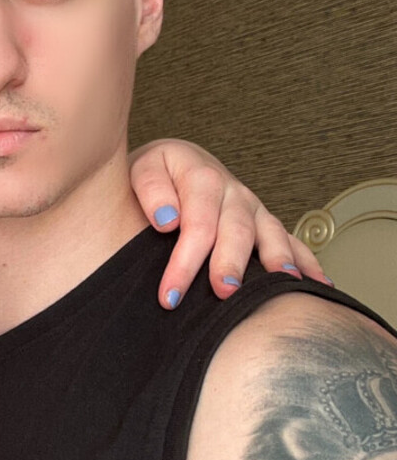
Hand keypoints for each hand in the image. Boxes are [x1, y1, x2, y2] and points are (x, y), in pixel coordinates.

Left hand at [127, 138, 327, 308]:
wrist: (168, 164)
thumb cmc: (152, 175)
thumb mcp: (141, 169)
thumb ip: (151, 190)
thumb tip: (167, 219)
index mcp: (200, 177)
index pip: (196, 223)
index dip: (184, 262)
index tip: (170, 296)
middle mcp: (232, 192)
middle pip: (237, 229)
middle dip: (231, 263)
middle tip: (225, 293)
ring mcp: (252, 207)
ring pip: (270, 232)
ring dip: (278, 259)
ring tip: (283, 284)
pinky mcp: (262, 221)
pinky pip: (290, 240)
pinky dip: (306, 261)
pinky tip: (319, 284)